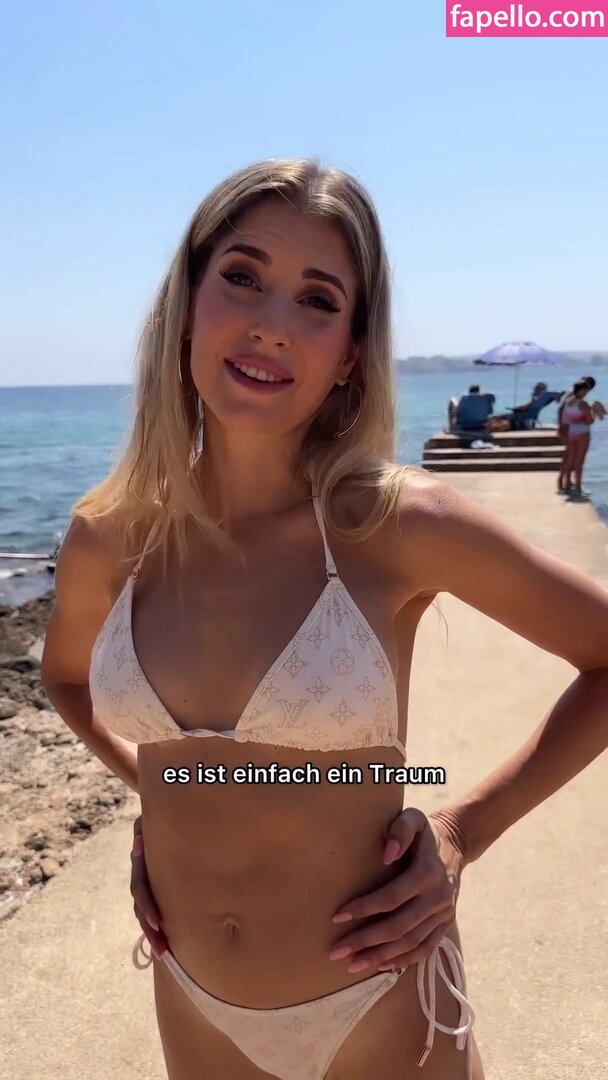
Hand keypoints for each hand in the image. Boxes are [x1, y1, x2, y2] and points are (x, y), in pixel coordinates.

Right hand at [130, 815, 167, 958]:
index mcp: (141, 859)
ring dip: (152, 934)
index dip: (146, 904)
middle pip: (140, 906)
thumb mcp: (152, 818)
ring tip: (163, 954)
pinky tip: (166, 944)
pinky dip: (156, 926)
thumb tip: (139, 844)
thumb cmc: (167, 811)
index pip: (140, 886)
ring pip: (144, 912)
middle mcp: (141, 873)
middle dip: (150, 929)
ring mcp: (147, 880)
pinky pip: (152, 909)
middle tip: (162, 949)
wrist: (171, 809)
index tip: (156, 921)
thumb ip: (144, 830)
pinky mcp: (157, 885)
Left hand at [328, 807, 465, 972]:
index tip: (337, 916)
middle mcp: (438, 897)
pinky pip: (425, 948)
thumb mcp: (414, 818)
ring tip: (352, 965)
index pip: (392, 897)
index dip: (364, 908)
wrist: (456, 844)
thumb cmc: (424, 831)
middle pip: (399, 926)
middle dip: (366, 940)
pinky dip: (403, 960)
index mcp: (428, 872)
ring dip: (380, 956)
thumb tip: (387, 854)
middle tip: (336, 950)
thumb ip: (400, 830)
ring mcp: (444, 914)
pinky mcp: (445, 924)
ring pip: (410, 943)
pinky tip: (380, 967)